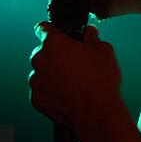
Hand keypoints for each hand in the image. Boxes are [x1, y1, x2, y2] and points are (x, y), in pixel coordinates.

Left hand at [29, 22, 122, 141]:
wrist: (96, 112)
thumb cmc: (100, 81)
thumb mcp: (104, 50)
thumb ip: (92, 37)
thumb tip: (90, 33)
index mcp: (54, 43)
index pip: (42, 28)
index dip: (49, 30)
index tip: (53, 34)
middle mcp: (40, 60)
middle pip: (42, 53)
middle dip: (54, 56)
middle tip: (72, 65)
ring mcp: (36, 80)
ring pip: (40, 73)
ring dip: (51, 75)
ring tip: (71, 84)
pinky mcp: (36, 99)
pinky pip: (41, 92)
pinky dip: (50, 93)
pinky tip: (66, 96)